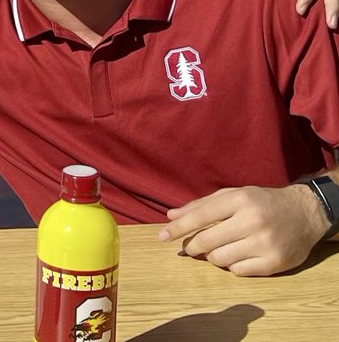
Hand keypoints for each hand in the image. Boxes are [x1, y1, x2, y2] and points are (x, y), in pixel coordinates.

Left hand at [159, 184, 328, 276]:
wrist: (305, 213)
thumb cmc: (262, 203)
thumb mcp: (233, 195)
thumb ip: (201, 205)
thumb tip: (171, 216)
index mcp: (240, 200)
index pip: (200, 216)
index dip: (178, 228)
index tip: (162, 237)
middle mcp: (253, 221)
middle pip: (207, 241)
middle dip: (193, 246)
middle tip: (190, 247)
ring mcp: (265, 244)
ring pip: (220, 259)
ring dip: (213, 256)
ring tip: (220, 248)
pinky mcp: (275, 263)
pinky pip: (238, 272)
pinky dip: (232, 266)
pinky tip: (238, 255)